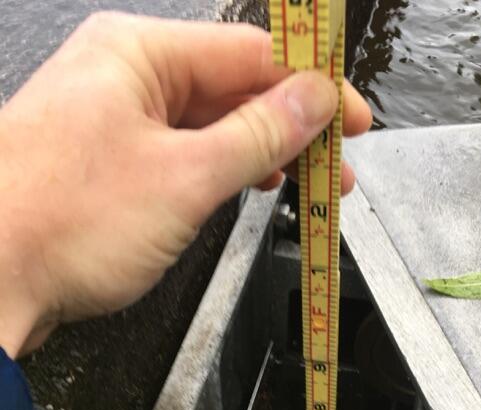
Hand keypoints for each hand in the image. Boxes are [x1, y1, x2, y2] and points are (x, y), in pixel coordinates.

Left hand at [0, 13, 371, 357]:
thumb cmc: (66, 224)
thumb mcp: (185, 178)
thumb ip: (258, 136)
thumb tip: (314, 101)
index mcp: (137, 54)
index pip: (251, 54)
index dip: (313, 88)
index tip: (354, 122)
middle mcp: (122, 76)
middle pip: (230, 88)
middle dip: (290, 129)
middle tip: (337, 169)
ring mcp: (111, 121)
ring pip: (207, 125)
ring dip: (259, 154)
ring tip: (305, 188)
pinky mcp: (106, 165)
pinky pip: (179, 154)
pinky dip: (219, 172)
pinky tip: (245, 190)